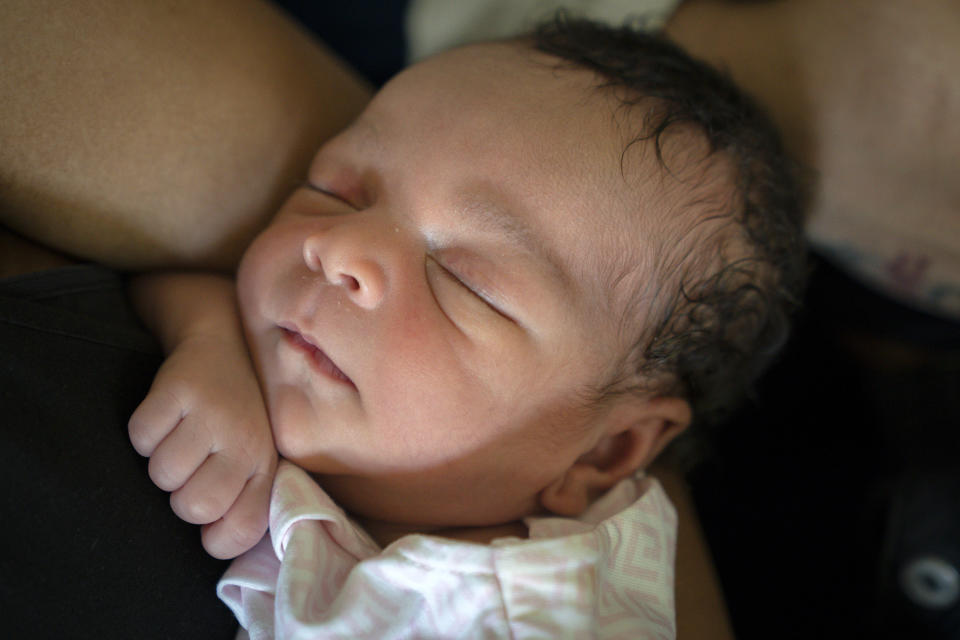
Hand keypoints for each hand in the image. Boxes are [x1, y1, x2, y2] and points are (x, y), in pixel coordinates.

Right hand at [129, 334, 276, 558]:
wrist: (221, 347)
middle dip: (179, 495)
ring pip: (162, 474)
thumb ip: (241, 501)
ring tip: (179, 436)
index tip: (207, 519)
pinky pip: (141, 437)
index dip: (214, 537)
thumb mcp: (251, 457)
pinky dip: (143, 432)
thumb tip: (212, 543)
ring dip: (159, 461)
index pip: (241, 530)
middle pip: (192, 506)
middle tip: (190, 467)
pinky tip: (166, 415)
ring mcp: (214, 414)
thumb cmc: (233, 416)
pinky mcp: (181, 390)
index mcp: (264, 465)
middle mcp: (245, 440)